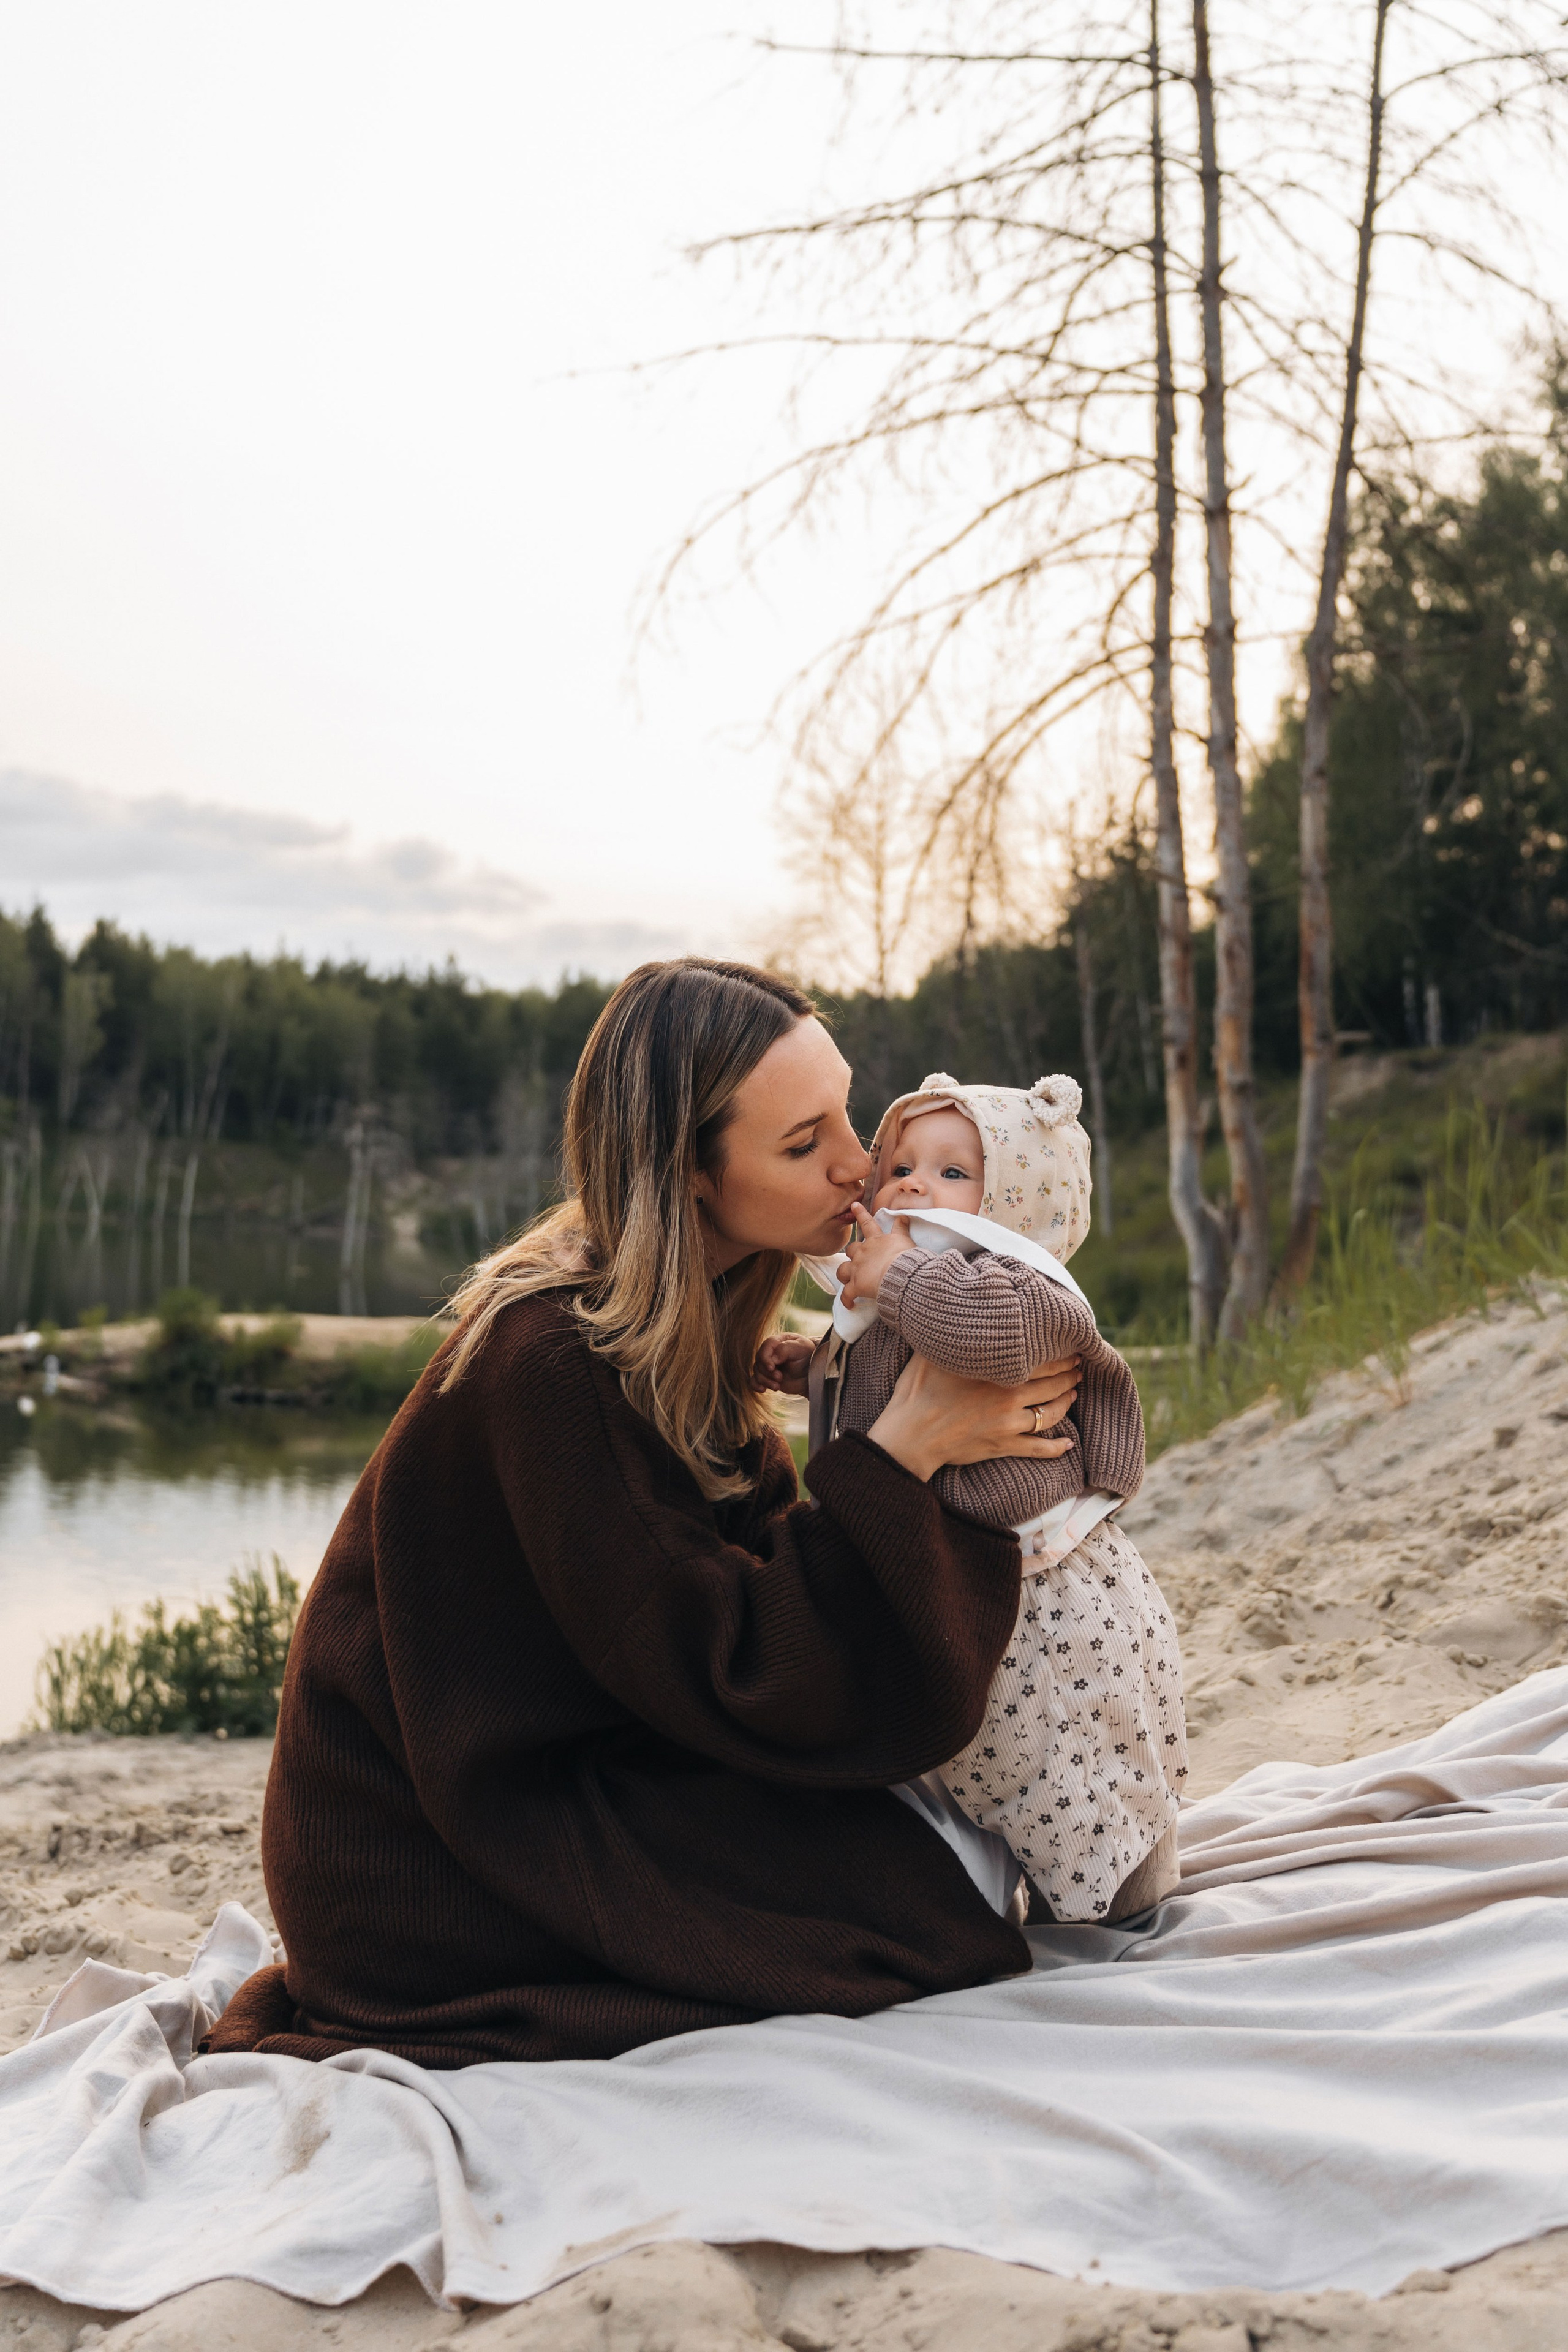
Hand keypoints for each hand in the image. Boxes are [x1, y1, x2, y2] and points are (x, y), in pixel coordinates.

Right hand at [754, 1332, 814, 1397]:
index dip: (765, 1358)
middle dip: (767, 1372)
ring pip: (757, 1372)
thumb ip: (786, 1349)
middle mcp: (771, 1352)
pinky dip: (756, 1385)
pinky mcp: (768, 1377)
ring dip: (765, 1381)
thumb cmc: (809, 1357)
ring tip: (777, 1386)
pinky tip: (762, 1390)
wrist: (812, 1374)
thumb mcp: (801, 1349)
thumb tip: (773, 1358)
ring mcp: (769, 1365)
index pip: (766, 1347)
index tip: (772, 1368)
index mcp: (778, 1341)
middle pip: (759, 1361)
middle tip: (779, 1378)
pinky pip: (755, 1380)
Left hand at [836, 1207, 914, 1308]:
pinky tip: (850, 1304)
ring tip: (848, 1281)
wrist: (901, 1274)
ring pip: (843, 1271)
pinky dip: (847, 1300)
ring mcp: (857, 1269)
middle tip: (855, 1258)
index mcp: (876, 1240)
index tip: (853, 1205)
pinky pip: (847, 1294)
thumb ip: (902, 1228)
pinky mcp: (856, 1286)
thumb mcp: (905, 1239)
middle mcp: (863, 1252)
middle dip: (852, 1254)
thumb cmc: (906, 1257)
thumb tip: (904, 1216)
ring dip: (845, 1275)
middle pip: (851, 1250)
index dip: (860, 1213)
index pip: (867, 1223)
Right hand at [867, 1352, 1081, 1483]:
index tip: (1071, 1346)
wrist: (909, 1436)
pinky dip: (1056, 1448)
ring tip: (1074, 1393)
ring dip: (1067, 1402)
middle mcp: (1010, 1396)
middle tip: (1079, 1367)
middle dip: (1070, 1374)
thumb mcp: (932, 1352)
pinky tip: (1068, 1444)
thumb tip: (962, 1311)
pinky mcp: (1003, 1446)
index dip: (1061, 1353)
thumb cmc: (917, 1391)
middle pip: (1053, 1383)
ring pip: (1051, 1413)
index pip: (1042, 1359)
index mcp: (997, 1371)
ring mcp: (1010, 1424)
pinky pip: (1038, 1449)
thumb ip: (955, 1335)